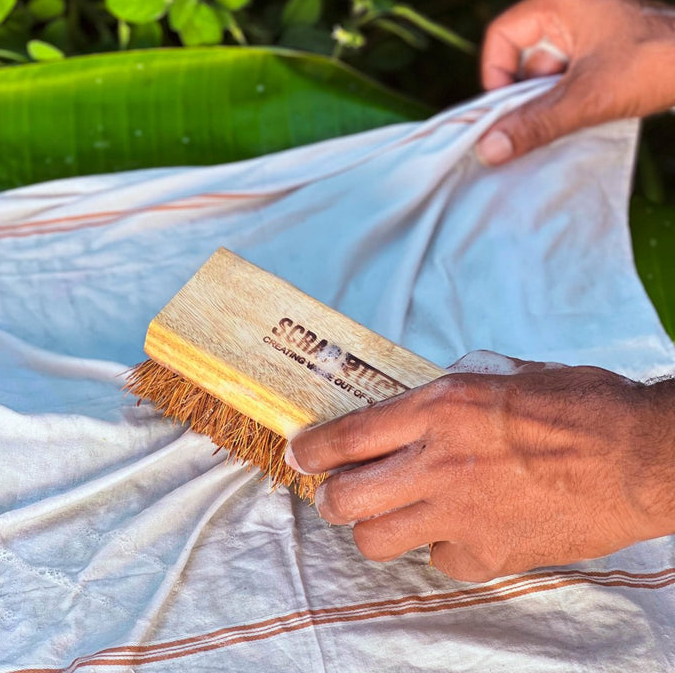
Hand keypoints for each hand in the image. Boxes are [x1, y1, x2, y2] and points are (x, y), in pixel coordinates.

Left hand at [285, 354, 674, 581]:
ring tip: (388, 515)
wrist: (638, 455)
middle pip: (346, 498)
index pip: (348, 435)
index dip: (312, 449)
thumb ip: (447, 394)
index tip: (299, 454)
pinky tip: (459, 530)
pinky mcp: (490, 555)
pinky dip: (440, 548)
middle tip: (336, 494)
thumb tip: (413, 405)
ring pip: (375, 541)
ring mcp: (461, 514)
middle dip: (330, 498)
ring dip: (372, 528)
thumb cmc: (577, 404)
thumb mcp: (499, 376)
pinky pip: (438, 561)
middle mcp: (438, 461)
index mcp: (438, 407)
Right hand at [477, 0, 674, 164]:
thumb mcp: (588, 98)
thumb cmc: (658, 62)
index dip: (495, 76)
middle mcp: (569, 10)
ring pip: (545, 73)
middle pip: (520, 58)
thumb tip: (489, 149)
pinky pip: (567, 77)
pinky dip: (568, 100)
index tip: (506, 110)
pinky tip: (582, 115)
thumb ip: (536, 123)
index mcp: (559, 3)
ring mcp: (588, 30)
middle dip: (526, 94)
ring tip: (570, 117)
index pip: (500, 37)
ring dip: (549, 101)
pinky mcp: (603, 50)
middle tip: (539, 120)